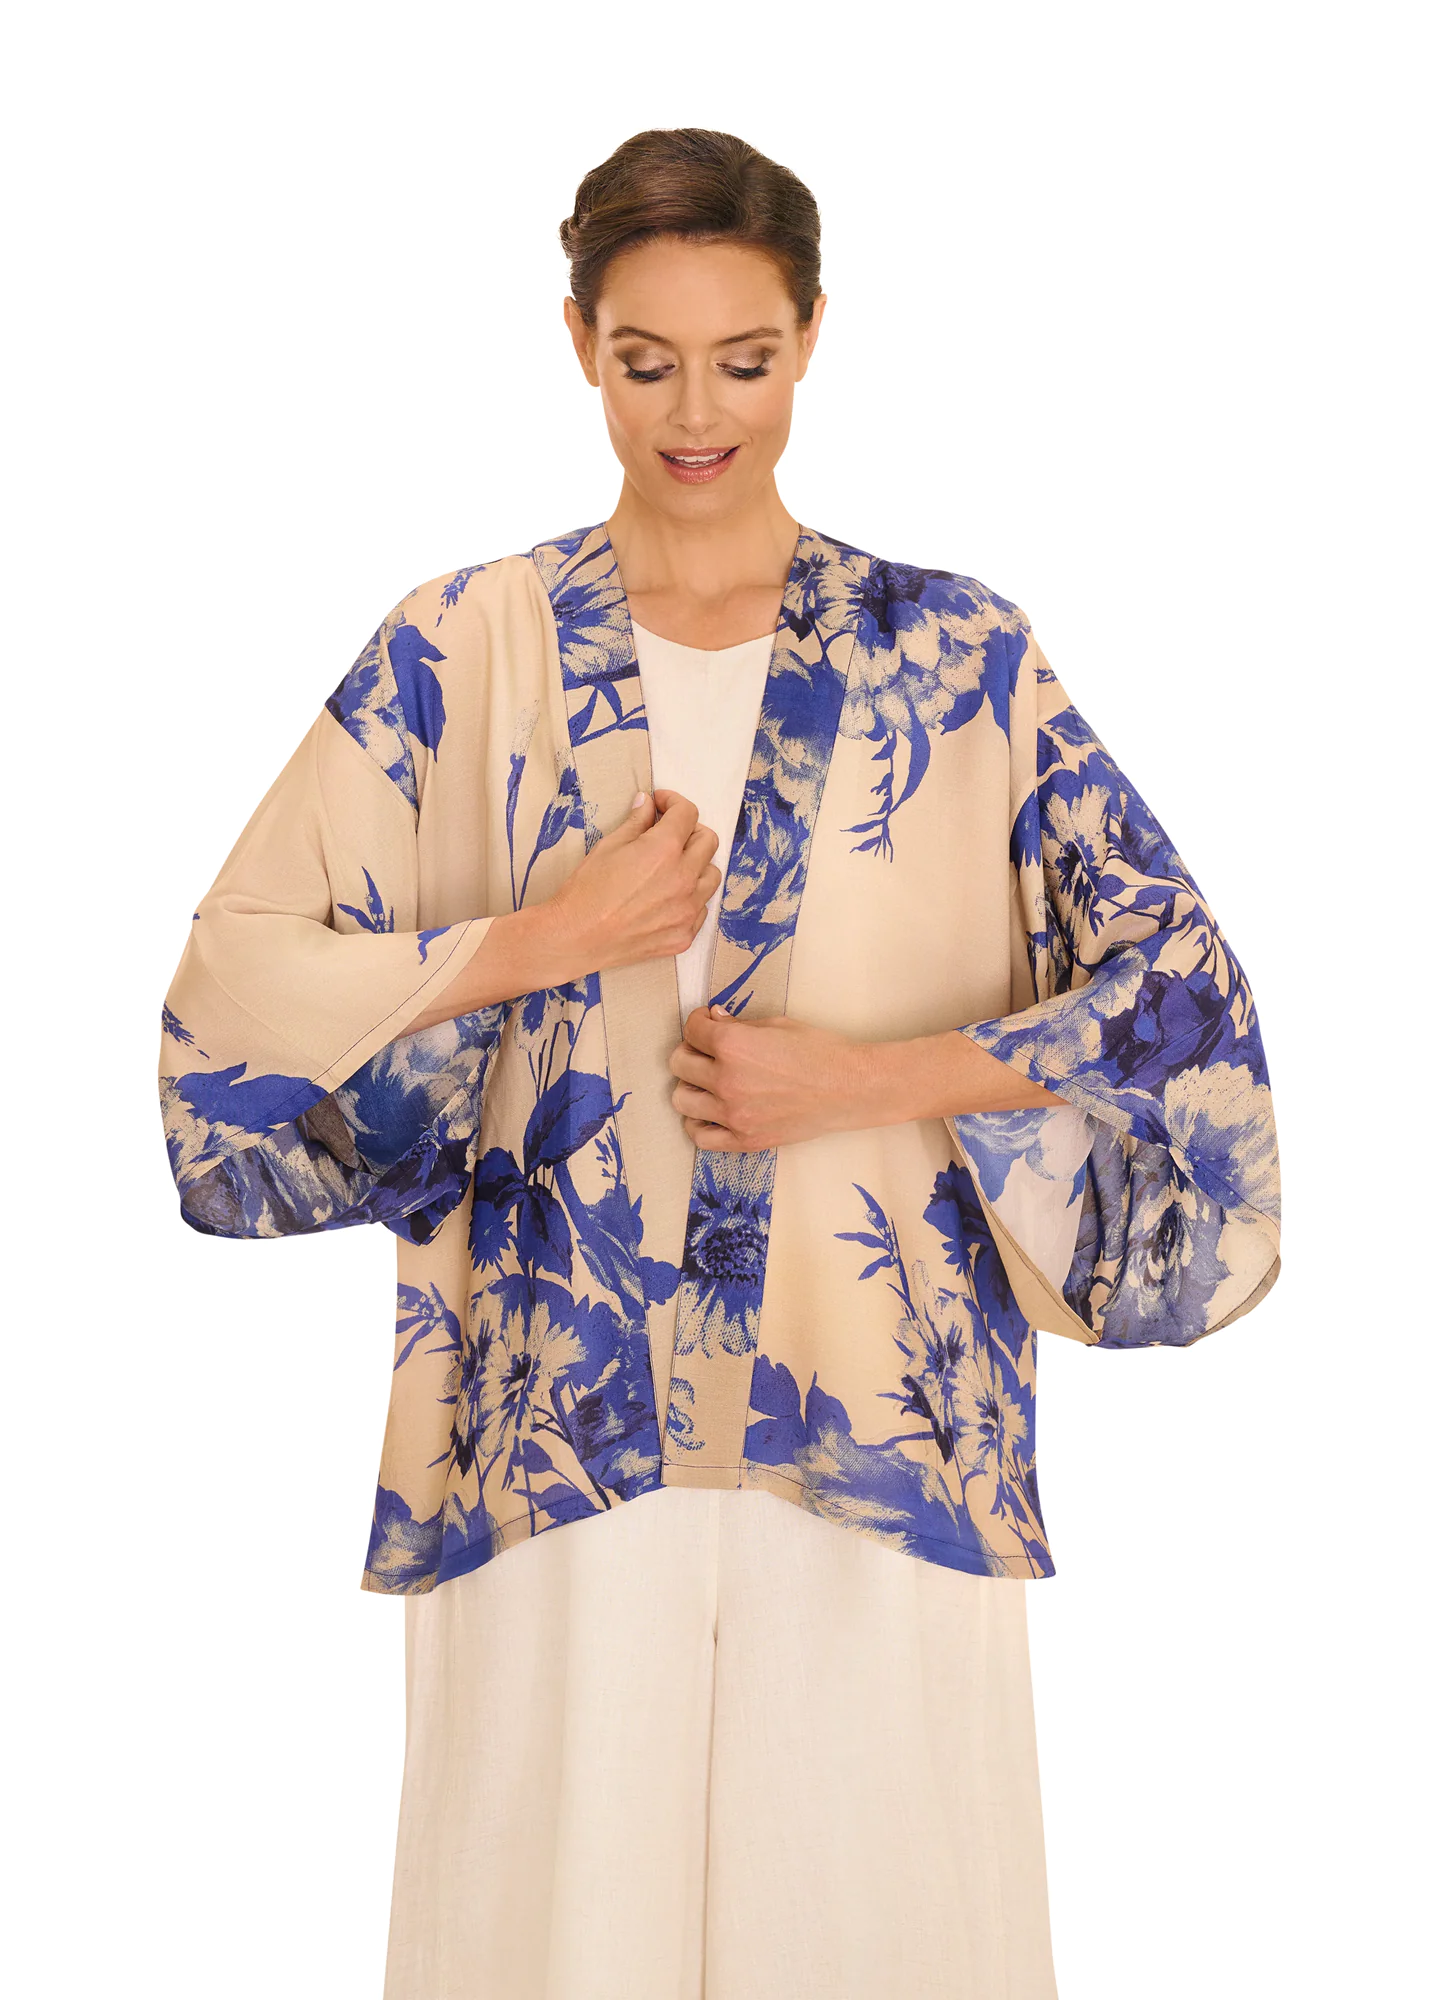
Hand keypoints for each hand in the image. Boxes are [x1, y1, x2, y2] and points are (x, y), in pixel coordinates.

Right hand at [542, 788, 720, 978]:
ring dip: (696, 865)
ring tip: (672, 868)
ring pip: (711, 876)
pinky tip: (667, 898)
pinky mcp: (684, 935)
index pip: (687, 813)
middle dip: (689, 830)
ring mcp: (688, 910)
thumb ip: (635, 822)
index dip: (673, 802)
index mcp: (664, 850)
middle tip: (668, 834)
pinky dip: (690, 898)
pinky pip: (701, 909)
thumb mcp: (608, 846)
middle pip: (708, 841)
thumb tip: (647, 803)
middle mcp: (684, 879)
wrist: (576, 938)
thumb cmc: (586, 890)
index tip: (661, 805)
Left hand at [667, 1006, 869, 1151]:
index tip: (707, 1024)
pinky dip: (698, 1123)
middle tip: (706, 1052)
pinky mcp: (744, 1139)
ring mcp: (733, 1113)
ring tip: (708, 1083)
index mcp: (733, 1045)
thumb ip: (739, 1024)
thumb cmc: (820, 1051)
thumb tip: (714, 1019)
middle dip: (690, 1052)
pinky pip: (700, 1136)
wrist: (849, 1088)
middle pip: (679, 1063)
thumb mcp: (778, 1024)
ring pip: (682, 1099)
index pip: (691, 1030)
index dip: (698, 1023)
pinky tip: (710, 1112)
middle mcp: (727, 1079)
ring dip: (691, 1086)